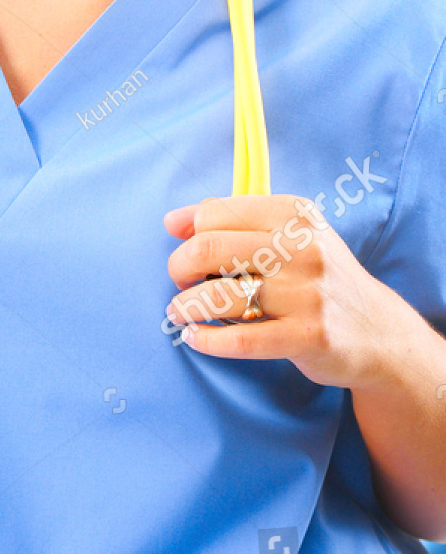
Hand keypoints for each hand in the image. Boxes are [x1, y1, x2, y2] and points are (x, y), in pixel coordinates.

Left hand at [163, 194, 397, 388]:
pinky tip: (195, 338)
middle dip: (179, 266)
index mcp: (295, 215)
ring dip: (185, 305)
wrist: (380, 332)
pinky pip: (239, 339)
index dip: (188, 233)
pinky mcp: (307, 336)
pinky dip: (206, 340)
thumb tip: (173, 221)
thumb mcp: (291, 236)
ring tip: (179, 312)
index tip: (181, 248)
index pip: (215, 213)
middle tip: (180, 281)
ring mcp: (307, 294)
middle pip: (209, 248)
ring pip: (219, 294)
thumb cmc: (320, 279)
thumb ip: (235, 221)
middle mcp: (302, 249)